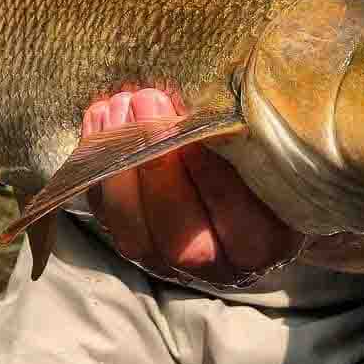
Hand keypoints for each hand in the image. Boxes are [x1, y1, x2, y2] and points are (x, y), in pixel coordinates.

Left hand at [84, 88, 303, 286]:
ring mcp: (166, 259)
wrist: (233, 166)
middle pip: (181, 241)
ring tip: (119, 105)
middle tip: (149, 101)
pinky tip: (100, 115)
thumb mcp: (266, 143)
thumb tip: (215, 100)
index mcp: (263, 243)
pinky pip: (104, 213)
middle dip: (158, 167)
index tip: (197, 127)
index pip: (242, 228)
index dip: (214, 179)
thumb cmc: (258, 148)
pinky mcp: (130, 239)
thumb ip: (249, 134)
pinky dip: (96, 165)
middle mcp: (215, 263)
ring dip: (120, 166)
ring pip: (133, 235)